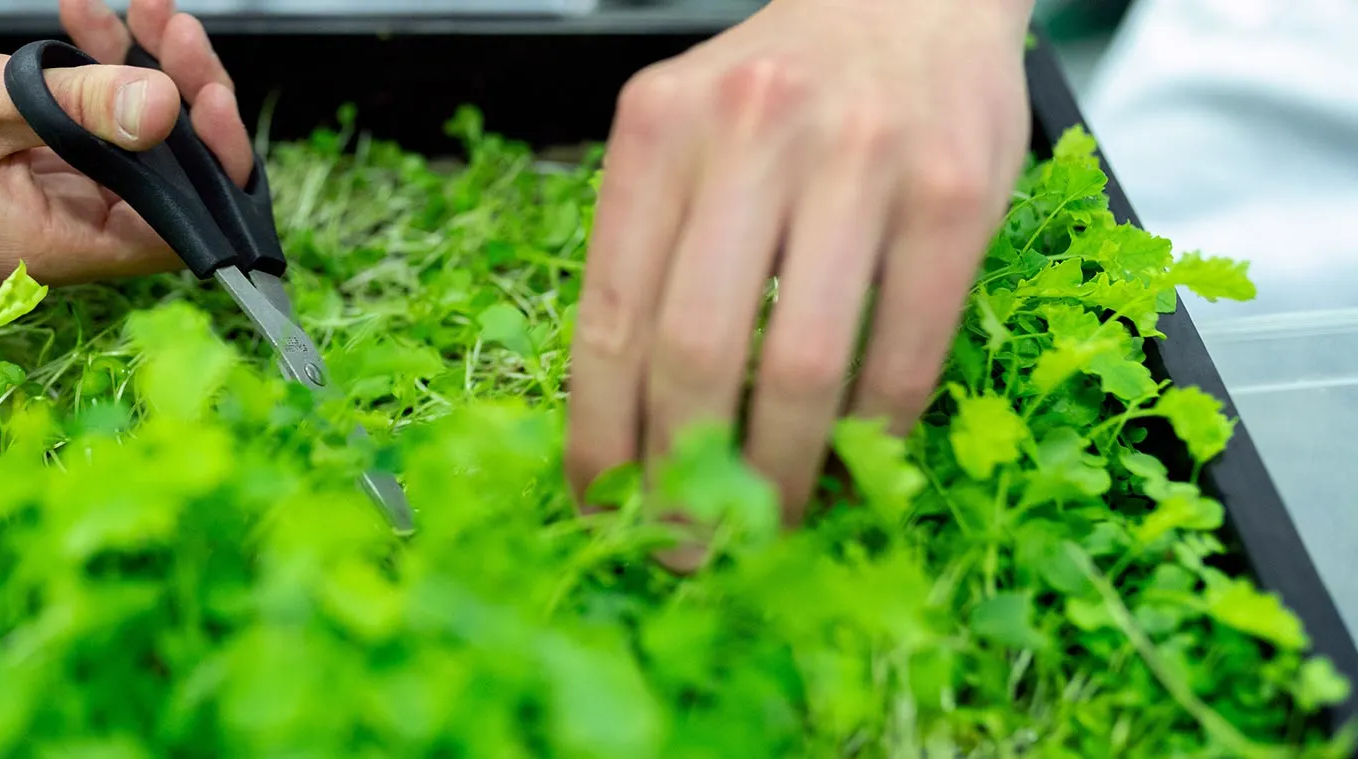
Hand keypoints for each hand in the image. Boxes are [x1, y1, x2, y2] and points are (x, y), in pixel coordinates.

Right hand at [0, 0, 252, 289]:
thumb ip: (80, 107)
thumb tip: (166, 113)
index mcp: (39, 247)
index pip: (170, 232)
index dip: (208, 167)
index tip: (212, 96)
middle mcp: (39, 236)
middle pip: (154, 182)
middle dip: (176, 97)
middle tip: (171, 27)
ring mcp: (22, 200)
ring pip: (119, 146)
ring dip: (135, 73)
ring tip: (132, 9)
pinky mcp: (5, 164)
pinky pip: (74, 127)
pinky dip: (88, 73)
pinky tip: (83, 20)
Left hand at [565, 0, 1034, 566]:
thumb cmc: (783, 87)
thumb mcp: (686, 134)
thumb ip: (652, 249)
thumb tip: (624, 421)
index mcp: (660, 128)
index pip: (608, 313)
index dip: (600, 432)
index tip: (599, 502)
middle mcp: (752, 133)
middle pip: (696, 351)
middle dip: (683, 473)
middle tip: (684, 541)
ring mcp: (861, 160)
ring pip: (803, 366)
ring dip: (778, 474)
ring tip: (762, 527)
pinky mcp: (956, 194)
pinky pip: (904, 351)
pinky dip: (871, 432)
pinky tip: (849, 466)